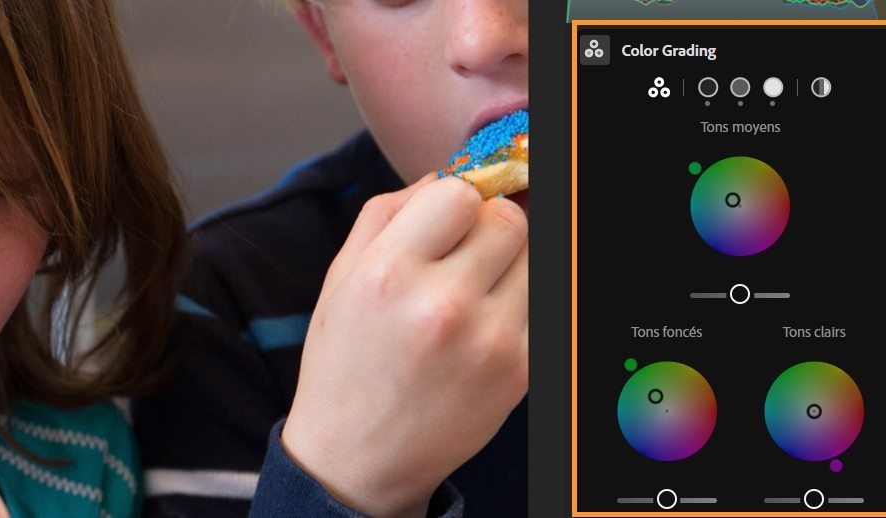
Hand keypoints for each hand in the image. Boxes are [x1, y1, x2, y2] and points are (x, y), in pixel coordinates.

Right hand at [281, 174, 527, 517]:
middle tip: (464, 257)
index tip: (444, 224)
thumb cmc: (346, 360)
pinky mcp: (521, 372)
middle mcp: (440, 306)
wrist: (358, 457)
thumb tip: (448, 173)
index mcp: (387, 275)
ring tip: (476, 291)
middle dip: (489, 228)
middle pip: (509, 221)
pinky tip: (487, 325)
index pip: (459, 192)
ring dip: (511, 264)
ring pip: (536, 258)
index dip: (454, 202)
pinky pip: (544, 304)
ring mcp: (489, 342)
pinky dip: (521, 305)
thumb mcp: (341, 277)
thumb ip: (388, 213)